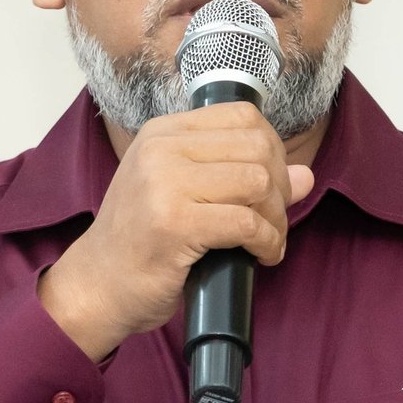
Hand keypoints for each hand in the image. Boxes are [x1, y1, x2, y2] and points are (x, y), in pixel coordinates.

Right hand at [38, 103, 313, 361]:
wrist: (97, 286)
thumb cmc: (142, 242)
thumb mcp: (185, 195)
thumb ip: (241, 178)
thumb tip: (305, 175)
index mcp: (163, 133)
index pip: (242, 116)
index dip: (274, 149)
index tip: (272, 184)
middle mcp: (161, 149)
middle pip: (257, 147)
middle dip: (279, 187)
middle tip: (272, 220)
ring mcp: (165, 184)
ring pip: (258, 181)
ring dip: (275, 218)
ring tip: (267, 240)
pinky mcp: (174, 224)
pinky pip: (247, 223)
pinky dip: (267, 242)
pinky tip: (261, 256)